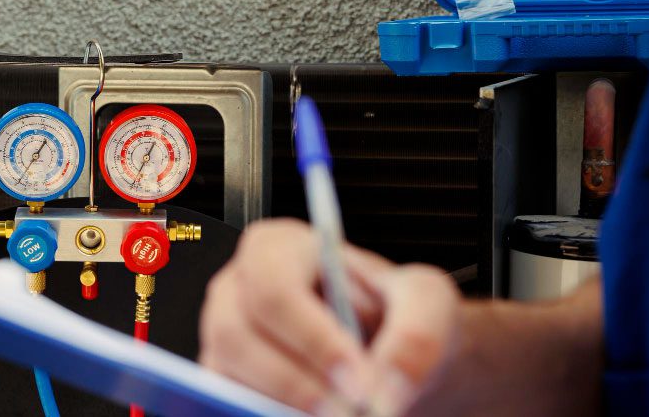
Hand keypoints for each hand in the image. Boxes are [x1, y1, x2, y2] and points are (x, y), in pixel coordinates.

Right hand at [199, 218, 459, 415]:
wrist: (393, 355)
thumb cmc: (397, 313)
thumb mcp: (426, 302)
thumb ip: (416, 334)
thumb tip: (384, 389)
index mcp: (277, 249)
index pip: (274, 288)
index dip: (312, 339)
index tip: (359, 382)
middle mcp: (238, 290)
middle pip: (237, 335)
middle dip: (296, 384)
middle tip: (352, 414)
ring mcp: (224, 339)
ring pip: (228, 380)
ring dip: (284, 408)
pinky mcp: (223, 383)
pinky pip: (227, 407)